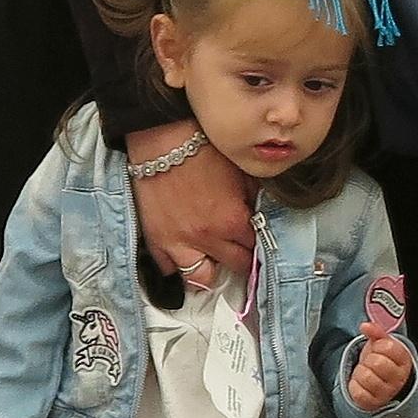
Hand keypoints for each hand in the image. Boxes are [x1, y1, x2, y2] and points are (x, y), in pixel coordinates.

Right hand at [129, 128, 256, 284]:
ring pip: (201, 277)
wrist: (162, 140)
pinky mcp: (155, 240)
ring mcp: (179, 242)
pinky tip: (186, 255)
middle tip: (243, 253)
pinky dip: (178, 265)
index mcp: (232, 221)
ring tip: (215, 260)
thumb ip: (253, 198)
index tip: (260, 244)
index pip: (256, 247)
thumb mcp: (240, 172)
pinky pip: (168, 268)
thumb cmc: (202, 149)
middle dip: (243, 260)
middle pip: (235, 265)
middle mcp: (207, 238)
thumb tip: (261, 212)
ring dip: (212, 270)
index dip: (261, 245)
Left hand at [347, 332, 416, 411]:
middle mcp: (399, 378)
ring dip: (360, 372)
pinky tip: (361, 383)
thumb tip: (365, 326)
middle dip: (369, 359)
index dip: (378, 346)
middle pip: (377, 363)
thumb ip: (376, 333)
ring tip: (366, 373)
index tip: (379, 349)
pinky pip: (359, 392)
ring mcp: (387, 392)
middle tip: (371, 362)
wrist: (384, 384)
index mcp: (404, 360)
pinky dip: (355, 385)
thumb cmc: (384, 361)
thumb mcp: (384, 344)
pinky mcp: (374, 402)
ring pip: (367, 377)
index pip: (388, 347)